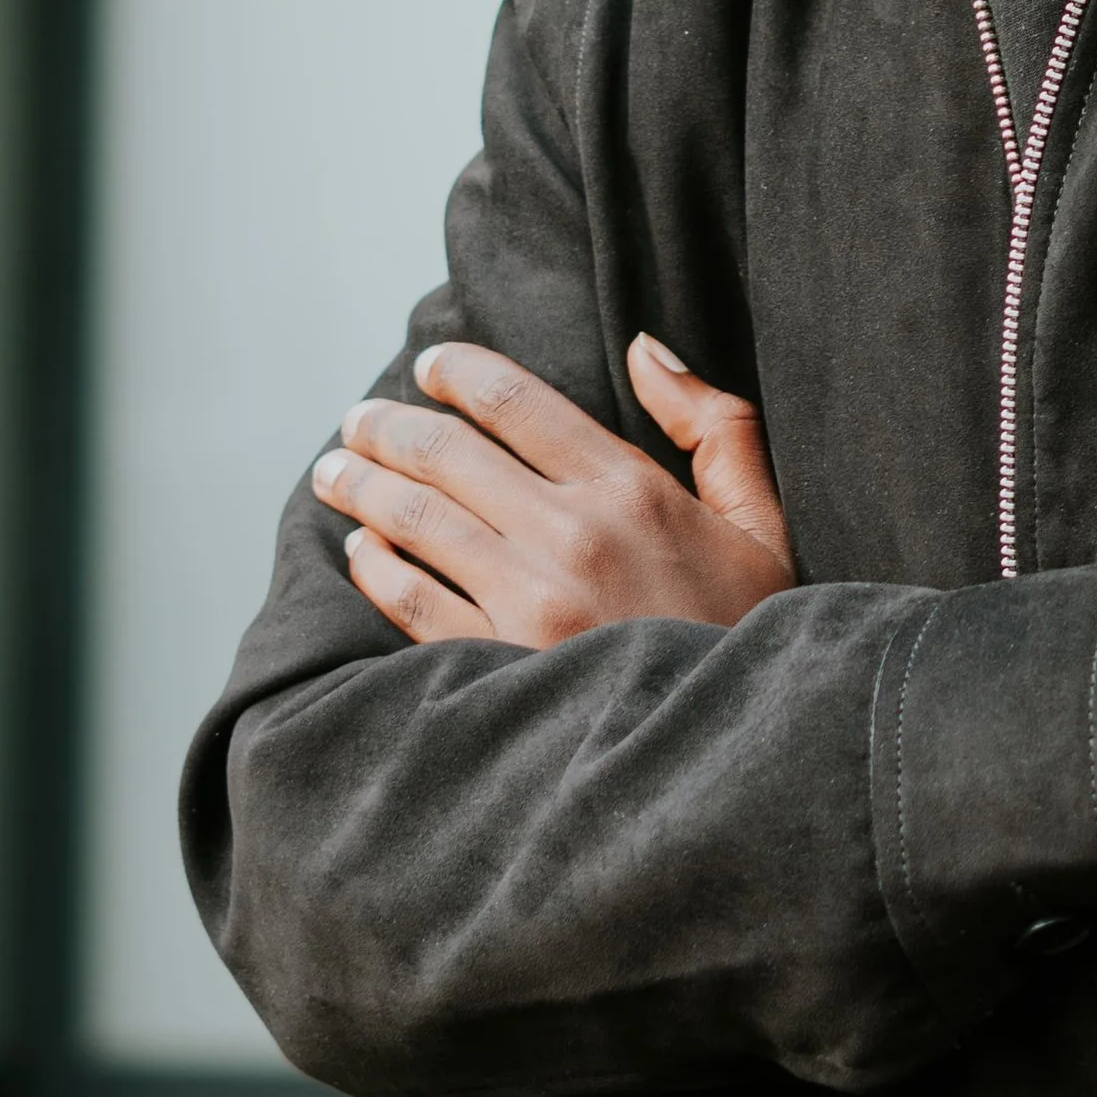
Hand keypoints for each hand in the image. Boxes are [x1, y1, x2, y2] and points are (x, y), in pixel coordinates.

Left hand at [317, 333, 793, 649]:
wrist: (738, 750)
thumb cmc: (751, 633)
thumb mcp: (761, 521)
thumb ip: (714, 422)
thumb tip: (647, 346)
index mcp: (633, 489)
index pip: (517, 402)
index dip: (459, 372)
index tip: (429, 365)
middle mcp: (574, 535)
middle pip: (449, 453)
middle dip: (389, 426)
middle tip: (359, 421)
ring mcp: (531, 603)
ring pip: (416, 518)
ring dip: (362, 484)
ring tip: (335, 472)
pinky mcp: (500, 665)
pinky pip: (410, 600)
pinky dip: (375, 564)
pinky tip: (362, 548)